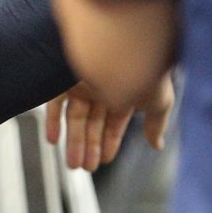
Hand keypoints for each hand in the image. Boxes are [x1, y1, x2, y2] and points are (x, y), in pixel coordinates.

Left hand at [45, 75, 172, 170]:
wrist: (126, 45)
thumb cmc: (147, 70)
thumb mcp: (159, 103)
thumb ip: (155, 125)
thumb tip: (156, 145)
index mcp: (123, 93)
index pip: (113, 124)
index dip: (108, 143)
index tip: (104, 160)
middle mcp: (101, 89)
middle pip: (92, 124)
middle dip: (89, 147)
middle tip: (84, 167)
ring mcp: (81, 83)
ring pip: (74, 117)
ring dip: (73, 141)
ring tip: (72, 164)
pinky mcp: (63, 78)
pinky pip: (54, 103)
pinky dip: (52, 122)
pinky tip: (54, 141)